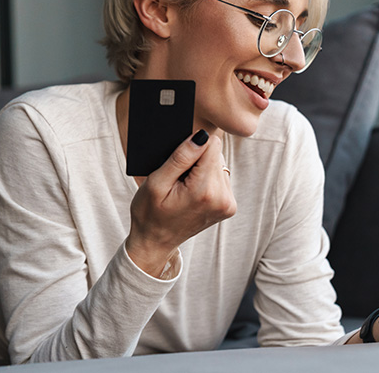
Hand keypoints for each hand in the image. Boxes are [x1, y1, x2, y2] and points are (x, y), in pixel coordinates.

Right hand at [126, 130, 236, 275]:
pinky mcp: (229, 206)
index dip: (192, 147)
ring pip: (218, 165)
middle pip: (216, 154)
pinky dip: (206, 180)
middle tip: (177, 180)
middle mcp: (222, 198)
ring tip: (183, 188)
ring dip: (201, 170)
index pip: (211, 145)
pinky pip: (220, 178)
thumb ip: (180, 158)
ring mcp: (228, 204)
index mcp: (204, 191)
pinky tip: (192, 192)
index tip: (177, 162)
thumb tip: (200, 136)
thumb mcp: (156, 183)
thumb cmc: (150, 213)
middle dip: (196, 160)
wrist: (155, 242)